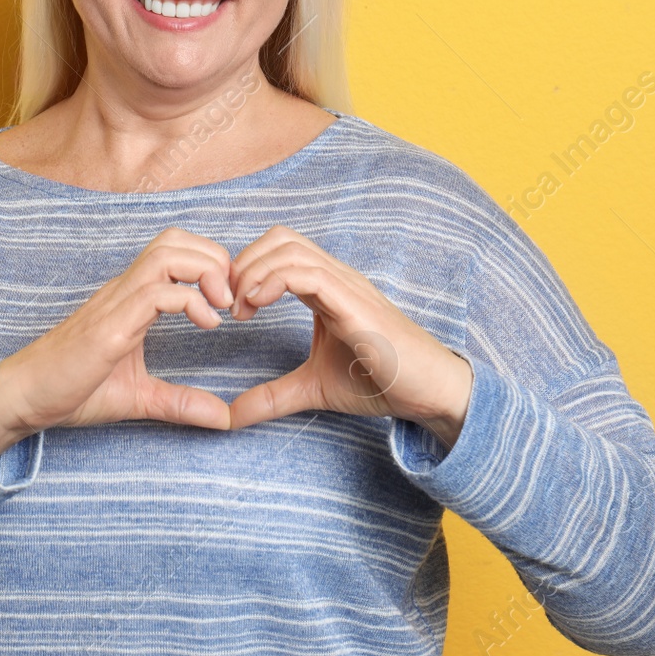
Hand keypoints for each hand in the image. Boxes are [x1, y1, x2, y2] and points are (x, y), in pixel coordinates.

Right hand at [0, 227, 235, 462]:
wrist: (23, 398)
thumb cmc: (71, 391)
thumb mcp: (139, 398)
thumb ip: (181, 403)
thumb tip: (224, 418)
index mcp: (131, 299)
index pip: (175, 251)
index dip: (211, 265)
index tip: (230, 303)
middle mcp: (124, 290)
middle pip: (175, 239)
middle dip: (215, 258)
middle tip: (232, 299)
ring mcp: (116, 303)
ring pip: (168, 253)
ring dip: (206, 271)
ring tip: (221, 307)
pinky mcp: (110, 326)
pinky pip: (156, 292)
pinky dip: (191, 300)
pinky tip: (206, 325)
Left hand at [226, 226, 473, 447]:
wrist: (428, 393)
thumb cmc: (380, 382)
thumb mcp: (312, 389)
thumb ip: (271, 397)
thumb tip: (229, 417)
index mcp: (326, 289)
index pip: (279, 250)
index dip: (246, 268)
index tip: (227, 306)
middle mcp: (337, 278)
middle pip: (281, 238)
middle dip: (244, 262)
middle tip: (226, 303)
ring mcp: (348, 286)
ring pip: (292, 248)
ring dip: (254, 270)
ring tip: (239, 308)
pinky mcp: (356, 304)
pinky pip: (310, 274)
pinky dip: (274, 281)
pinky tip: (256, 305)